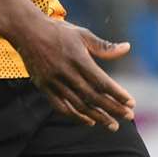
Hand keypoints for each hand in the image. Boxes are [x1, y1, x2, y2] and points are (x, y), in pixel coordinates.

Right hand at [13, 17, 134, 130]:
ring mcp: (54, 81)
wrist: (26, 31)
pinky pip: (61, 107)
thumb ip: (104, 46)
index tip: (131, 103)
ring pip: (78, 105)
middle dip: (112, 108)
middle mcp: (67, 72)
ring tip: (113, 125)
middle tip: (129, 116)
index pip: (102, 82)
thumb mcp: (82, 34)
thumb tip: (127, 48)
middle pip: (93, 97)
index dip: (117, 94)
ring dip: (98, 116)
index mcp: (78, 58)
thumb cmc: (58, 31)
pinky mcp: (44, 87)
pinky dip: (75, 117)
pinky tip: (89, 122)